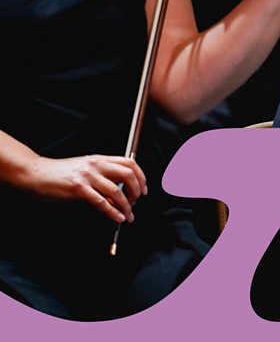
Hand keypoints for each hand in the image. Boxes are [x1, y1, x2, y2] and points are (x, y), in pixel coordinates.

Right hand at [20, 155, 147, 222]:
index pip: (130, 163)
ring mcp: (87, 176)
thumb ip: (102, 173)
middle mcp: (96, 165)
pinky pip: (101, 202)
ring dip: (126, 206)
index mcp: (100, 159)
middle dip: (137, 192)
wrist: (36, 173)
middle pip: (128, 175)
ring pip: (117, 191)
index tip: (144, 190)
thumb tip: (120, 190)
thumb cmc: (60, 173)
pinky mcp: (78, 188)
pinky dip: (112, 212)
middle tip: (136, 203)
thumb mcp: (85, 167)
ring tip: (128, 216)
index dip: (142, 177)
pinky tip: (117, 218)